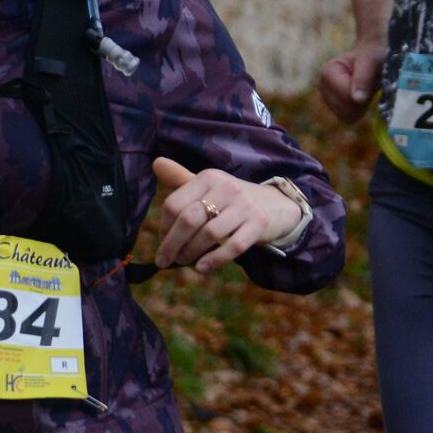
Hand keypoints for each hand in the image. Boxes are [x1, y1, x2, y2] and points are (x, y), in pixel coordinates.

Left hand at [148, 156, 302, 271]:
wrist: (277, 204)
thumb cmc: (232, 200)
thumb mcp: (209, 186)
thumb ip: (181, 179)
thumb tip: (156, 163)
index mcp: (208, 178)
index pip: (174, 204)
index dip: (164, 227)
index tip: (162, 241)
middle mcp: (226, 188)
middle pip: (189, 219)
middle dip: (172, 244)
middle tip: (165, 260)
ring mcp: (244, 205)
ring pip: (209, 234)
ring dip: (191, 253)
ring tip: (184, 262)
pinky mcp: (259, 224)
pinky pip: (233, 246)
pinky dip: (214, 260)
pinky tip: (202, 268)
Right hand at [314, 42, 385, 123]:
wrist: (373, 58)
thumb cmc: (373, 55)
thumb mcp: (372, 60)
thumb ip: (363, 77)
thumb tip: (357, 99)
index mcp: (326, 72)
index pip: (346, 96)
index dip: (363, 91)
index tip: (369, 76)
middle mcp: (322, 87)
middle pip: (345, 109)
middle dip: (362, 100)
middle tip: (368, 83)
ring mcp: (326, 99)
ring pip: (348, 116)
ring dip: (362, 105)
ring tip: (365, 88)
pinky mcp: (334, 108)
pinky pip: (350, 118)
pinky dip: (360, 109)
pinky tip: (362, 95)